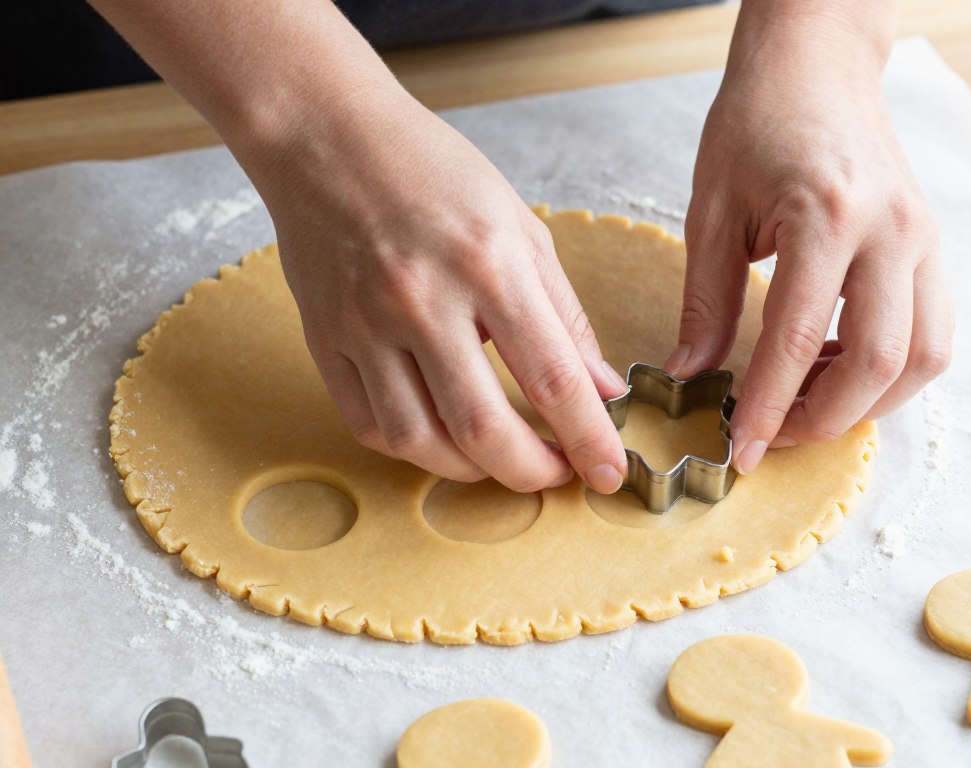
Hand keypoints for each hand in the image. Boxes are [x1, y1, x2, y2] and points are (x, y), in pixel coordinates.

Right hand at [253, 87, 627, 492]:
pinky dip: (412, 448)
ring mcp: (365, 326)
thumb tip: (600, 387)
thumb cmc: (432, 173)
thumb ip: (564, 315)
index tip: (608, 472)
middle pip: (483, 429)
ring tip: (499, 459)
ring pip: (419, 441)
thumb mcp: (520, 227)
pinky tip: (440, 437)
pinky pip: (368, 425)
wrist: (328, 139)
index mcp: (488, 265)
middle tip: (554, 473)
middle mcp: (423, 301)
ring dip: (471, 470)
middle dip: (531, 472)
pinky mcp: (325, 340)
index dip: (588, 438)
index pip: (552, 377)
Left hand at [666, 4, 953, 474]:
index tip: (740, 449)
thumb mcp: (710, 211)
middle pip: (879, 362)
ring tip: (805, 403)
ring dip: (867, 401)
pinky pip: (931, 330)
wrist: (814, 65)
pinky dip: (889, 368)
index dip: (768, 408)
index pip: (796, 341)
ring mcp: (921, 239)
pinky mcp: (928, 245)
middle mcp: (890, 233)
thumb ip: (705, 302)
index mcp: (825, 218)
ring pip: (922, 357)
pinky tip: (835, 365)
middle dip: (823, 418)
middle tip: (771, 436)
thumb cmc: (755, 124)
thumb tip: (689, 376)